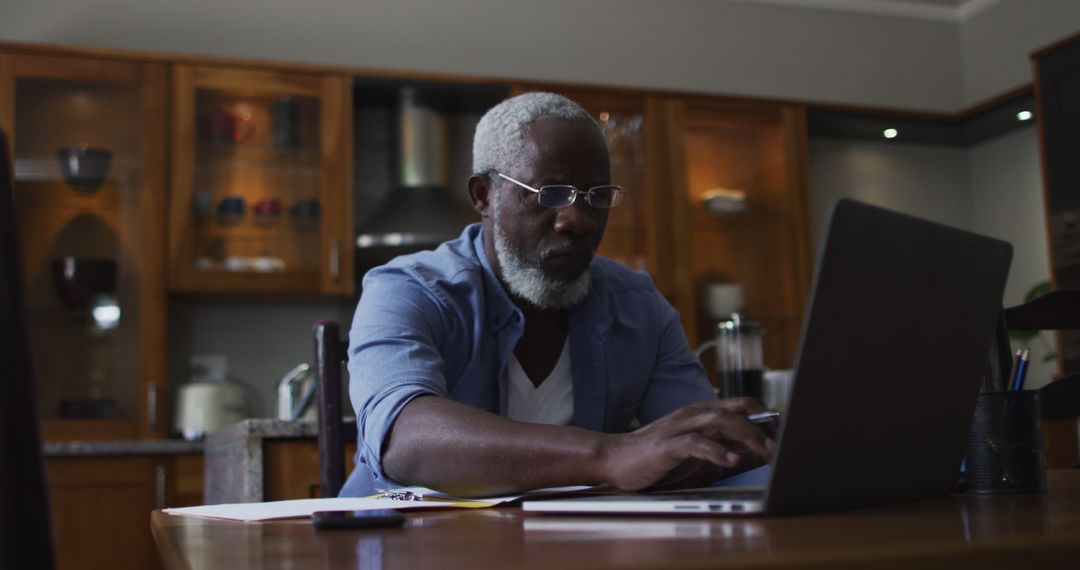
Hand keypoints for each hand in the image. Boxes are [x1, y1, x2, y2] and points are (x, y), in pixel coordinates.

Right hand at [597, 398, 775, 491]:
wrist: (614, 458)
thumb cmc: (654, 455)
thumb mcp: (692, 448)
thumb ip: (717, 444)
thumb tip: (747, 451)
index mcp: (700, 413)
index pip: (740, 405)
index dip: (765, 417)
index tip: (782, 435)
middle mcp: (693, 414)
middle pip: (735, 411)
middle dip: (762, 428)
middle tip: (779, 447)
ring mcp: (680, 427)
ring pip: (720, 421)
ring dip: (747, 435)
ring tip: (765, 451)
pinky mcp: (668, 444)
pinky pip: (697, 443)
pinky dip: (718, 451)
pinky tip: (732, 460)